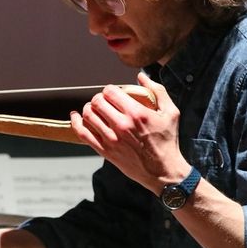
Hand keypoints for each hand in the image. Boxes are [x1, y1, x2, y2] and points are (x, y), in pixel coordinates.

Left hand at [69, 72, 190, 193]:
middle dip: (99, 98)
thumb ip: (157, 91)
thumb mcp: (171, 113)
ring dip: (88, 108)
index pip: (110, 92)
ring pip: (88, 115)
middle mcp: (122, 125)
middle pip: (97, 102)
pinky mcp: (105, 151)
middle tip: (103, 101)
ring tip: (93, 109)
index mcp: (136, 113)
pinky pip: (83, 134)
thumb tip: (141, 76)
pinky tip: (75, 117)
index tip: (112, 93)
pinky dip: (76, 123)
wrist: (163, 171)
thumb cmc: (167, 142)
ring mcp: (111, 139)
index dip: (109, 89)